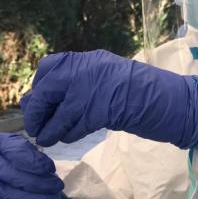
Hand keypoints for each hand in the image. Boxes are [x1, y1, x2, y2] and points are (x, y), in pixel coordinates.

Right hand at [0, 133, 63, 198]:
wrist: (2, 166)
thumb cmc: (16, 155)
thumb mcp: (23, 144)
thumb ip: (31, 152)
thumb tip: (45, 169)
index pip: (10, 159)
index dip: (32, 165)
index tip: (51, 168)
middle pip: (5, 187)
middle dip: (34, 189)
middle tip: (57, 189)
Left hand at [20, 50, 197, 147]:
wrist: (162, 98)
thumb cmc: (135, 88)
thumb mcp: (104, 74)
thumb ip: (79, 80)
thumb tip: (46, 97)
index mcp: (86, 60)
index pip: (49, 67)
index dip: (39, 87)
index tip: (39, 101)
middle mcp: (85, 70)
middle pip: (46, 90)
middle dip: (37, 111)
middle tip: (35, 126)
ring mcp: (91, 91)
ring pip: (56, 113)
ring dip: (49, 129)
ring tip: (47, 138)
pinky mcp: (98, 112)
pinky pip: (72, 126)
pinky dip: (66, 135)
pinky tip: (66, 138)